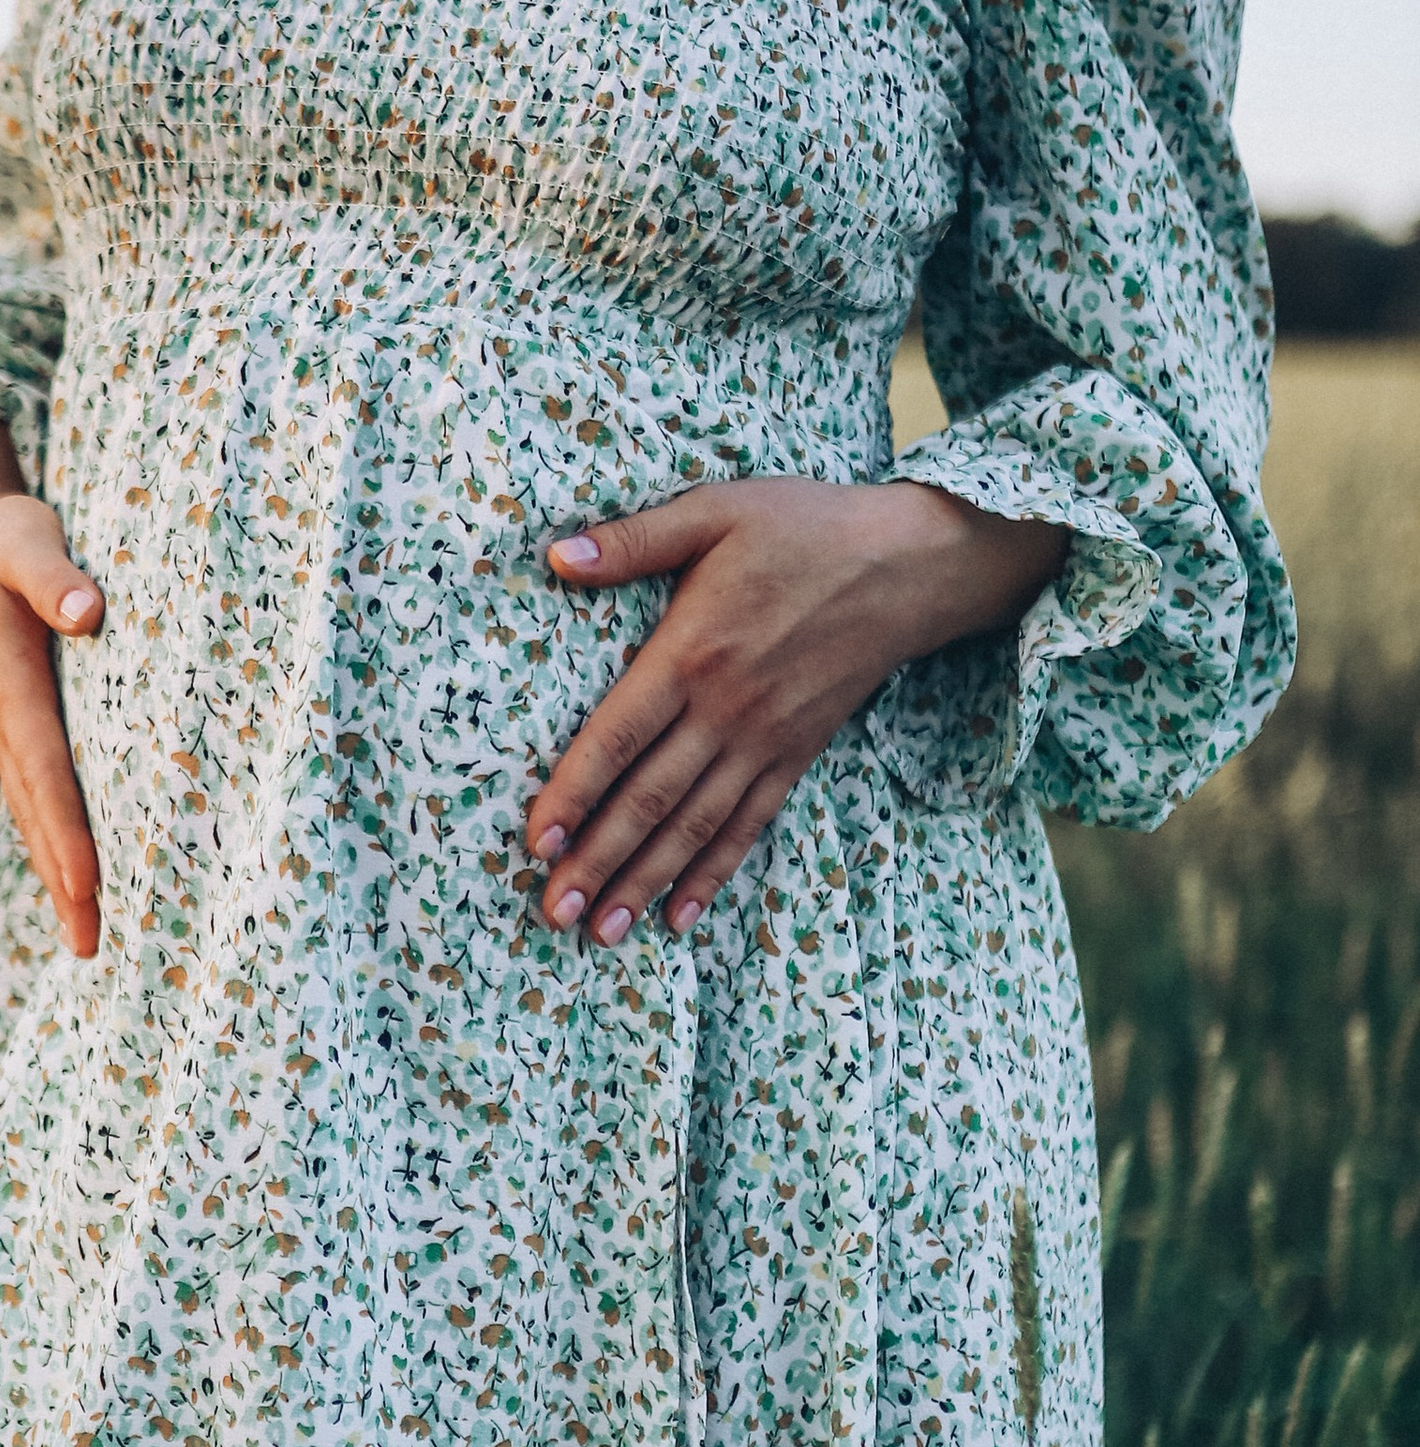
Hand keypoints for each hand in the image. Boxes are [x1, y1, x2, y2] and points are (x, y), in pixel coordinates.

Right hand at [0, 414, 103, 955]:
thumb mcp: (26, 537)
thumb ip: (54, 575)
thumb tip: (85, 614)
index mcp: (8, 683)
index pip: (45, 771)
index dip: (68, 831)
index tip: (89, 887)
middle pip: (36, 813)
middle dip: (63, 881)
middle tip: (91, 947)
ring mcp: (0, 724)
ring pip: (31, 812)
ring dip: (57, 873)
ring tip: (85, 936)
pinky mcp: (9, 721)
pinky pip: (33, 793)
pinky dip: (52, 839)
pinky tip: (71, 874)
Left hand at [524, 478, 1068, 941]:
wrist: (909, 564)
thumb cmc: (804, 529)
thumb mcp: (715, 512)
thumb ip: (633, 541)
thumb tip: (554, 557)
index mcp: (691, 654)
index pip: (619, 737)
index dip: (575, 792)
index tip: (537, 843)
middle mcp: (725, 709)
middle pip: (650, 799)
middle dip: (599, 862)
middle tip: (554, 914)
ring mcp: (764, 740)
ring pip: (696, 825)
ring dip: (646, 882)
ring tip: (604, 934)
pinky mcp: (796, 754)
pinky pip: (750, 823)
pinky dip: (715, 871)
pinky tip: (682, 914)